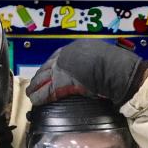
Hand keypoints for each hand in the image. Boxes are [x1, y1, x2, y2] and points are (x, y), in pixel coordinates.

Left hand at [26, 40, 147, 107]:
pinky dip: (40, 96)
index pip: (57, 57)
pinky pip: (47, 91)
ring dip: (36, 87)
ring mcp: (62, 69)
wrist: (116, 71)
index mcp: (76, 47)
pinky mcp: (61, 83)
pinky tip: (35, 100)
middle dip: (40, 76)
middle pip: (47, 67)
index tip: (46, 72)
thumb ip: (89, 63)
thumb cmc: (114, 66)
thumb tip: (87, 72)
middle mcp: (66, 55)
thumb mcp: (99, 57)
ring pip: (43, 78)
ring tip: (31, 93)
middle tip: (34, 83)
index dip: (50, 66)